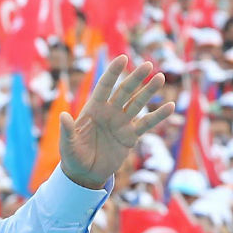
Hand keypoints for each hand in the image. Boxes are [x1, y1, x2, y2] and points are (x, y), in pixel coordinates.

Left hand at [57, 58, 175, 188]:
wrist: (86, 173)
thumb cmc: (73, 157)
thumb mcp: (68, 145)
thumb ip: (67, 131)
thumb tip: (63, 116)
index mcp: (93, 109)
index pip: (104, 87)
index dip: (113, 73)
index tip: (122, 58)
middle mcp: (109, 112)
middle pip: (124, 91)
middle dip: (135, 78)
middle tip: (148, 65)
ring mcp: (121, 123)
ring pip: (137, 103)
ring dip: (149, 91)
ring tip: (160, 78)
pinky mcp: (131, 136)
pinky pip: (146, 124)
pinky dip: (158, 116)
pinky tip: (170, 106)